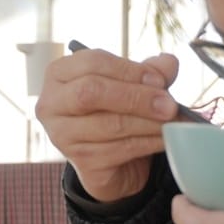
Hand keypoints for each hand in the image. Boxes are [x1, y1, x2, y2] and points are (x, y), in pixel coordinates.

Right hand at [35, 46, 181, 201]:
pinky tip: (164, 139)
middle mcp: (51, 103)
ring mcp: (61, 134)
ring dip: (148, 123)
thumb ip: (149, 71)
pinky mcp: (79, 160)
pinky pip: (118, 149)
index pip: (91, 63)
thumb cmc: (115, 111)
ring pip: (109, 123)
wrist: (111, 159)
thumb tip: (168, 63)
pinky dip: (148, 143)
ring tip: (171, 122)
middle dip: (136, 97)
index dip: (129, 70)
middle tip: (169, 104)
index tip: (159, 80)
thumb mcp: (131, 84)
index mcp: (59, 74)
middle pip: (91, 91)